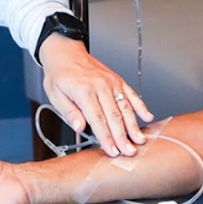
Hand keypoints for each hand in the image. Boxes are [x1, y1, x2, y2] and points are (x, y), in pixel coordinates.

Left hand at [39, 35, 153, 156]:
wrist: (65, 51)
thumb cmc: (59, 73)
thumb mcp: (55, 94)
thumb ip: (69, 112)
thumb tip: (79, 127)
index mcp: (84, 91)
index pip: (98, 120)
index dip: (106, 138)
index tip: (112, 151)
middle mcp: (100, 86)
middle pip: (115, 116)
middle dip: (123, 137)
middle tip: (129, 152)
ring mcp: (111, 82)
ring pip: (125, 107)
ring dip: (134, 125)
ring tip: (140, 140)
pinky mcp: (117, 80)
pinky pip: (131, 94)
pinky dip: (141, 106)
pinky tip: (148, 116)